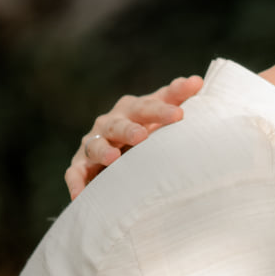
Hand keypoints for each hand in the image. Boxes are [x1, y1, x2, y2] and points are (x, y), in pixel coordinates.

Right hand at [64, 75, 203, 198]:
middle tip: (142, 136)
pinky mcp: (81, 165)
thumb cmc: (149, 133)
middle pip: (120, 123)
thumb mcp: (163, 118)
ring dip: (103, 151)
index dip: (164, 107)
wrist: (118, 156)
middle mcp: (112, 122)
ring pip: (96, 145)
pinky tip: (79, 195)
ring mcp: (94, 143)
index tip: (182, 112)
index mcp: (134, 109)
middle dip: (130, 129)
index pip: (150, 104)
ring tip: (113, 158)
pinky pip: (75, 174)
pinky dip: (76, 183)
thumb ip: (178, 100)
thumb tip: (198, 81)